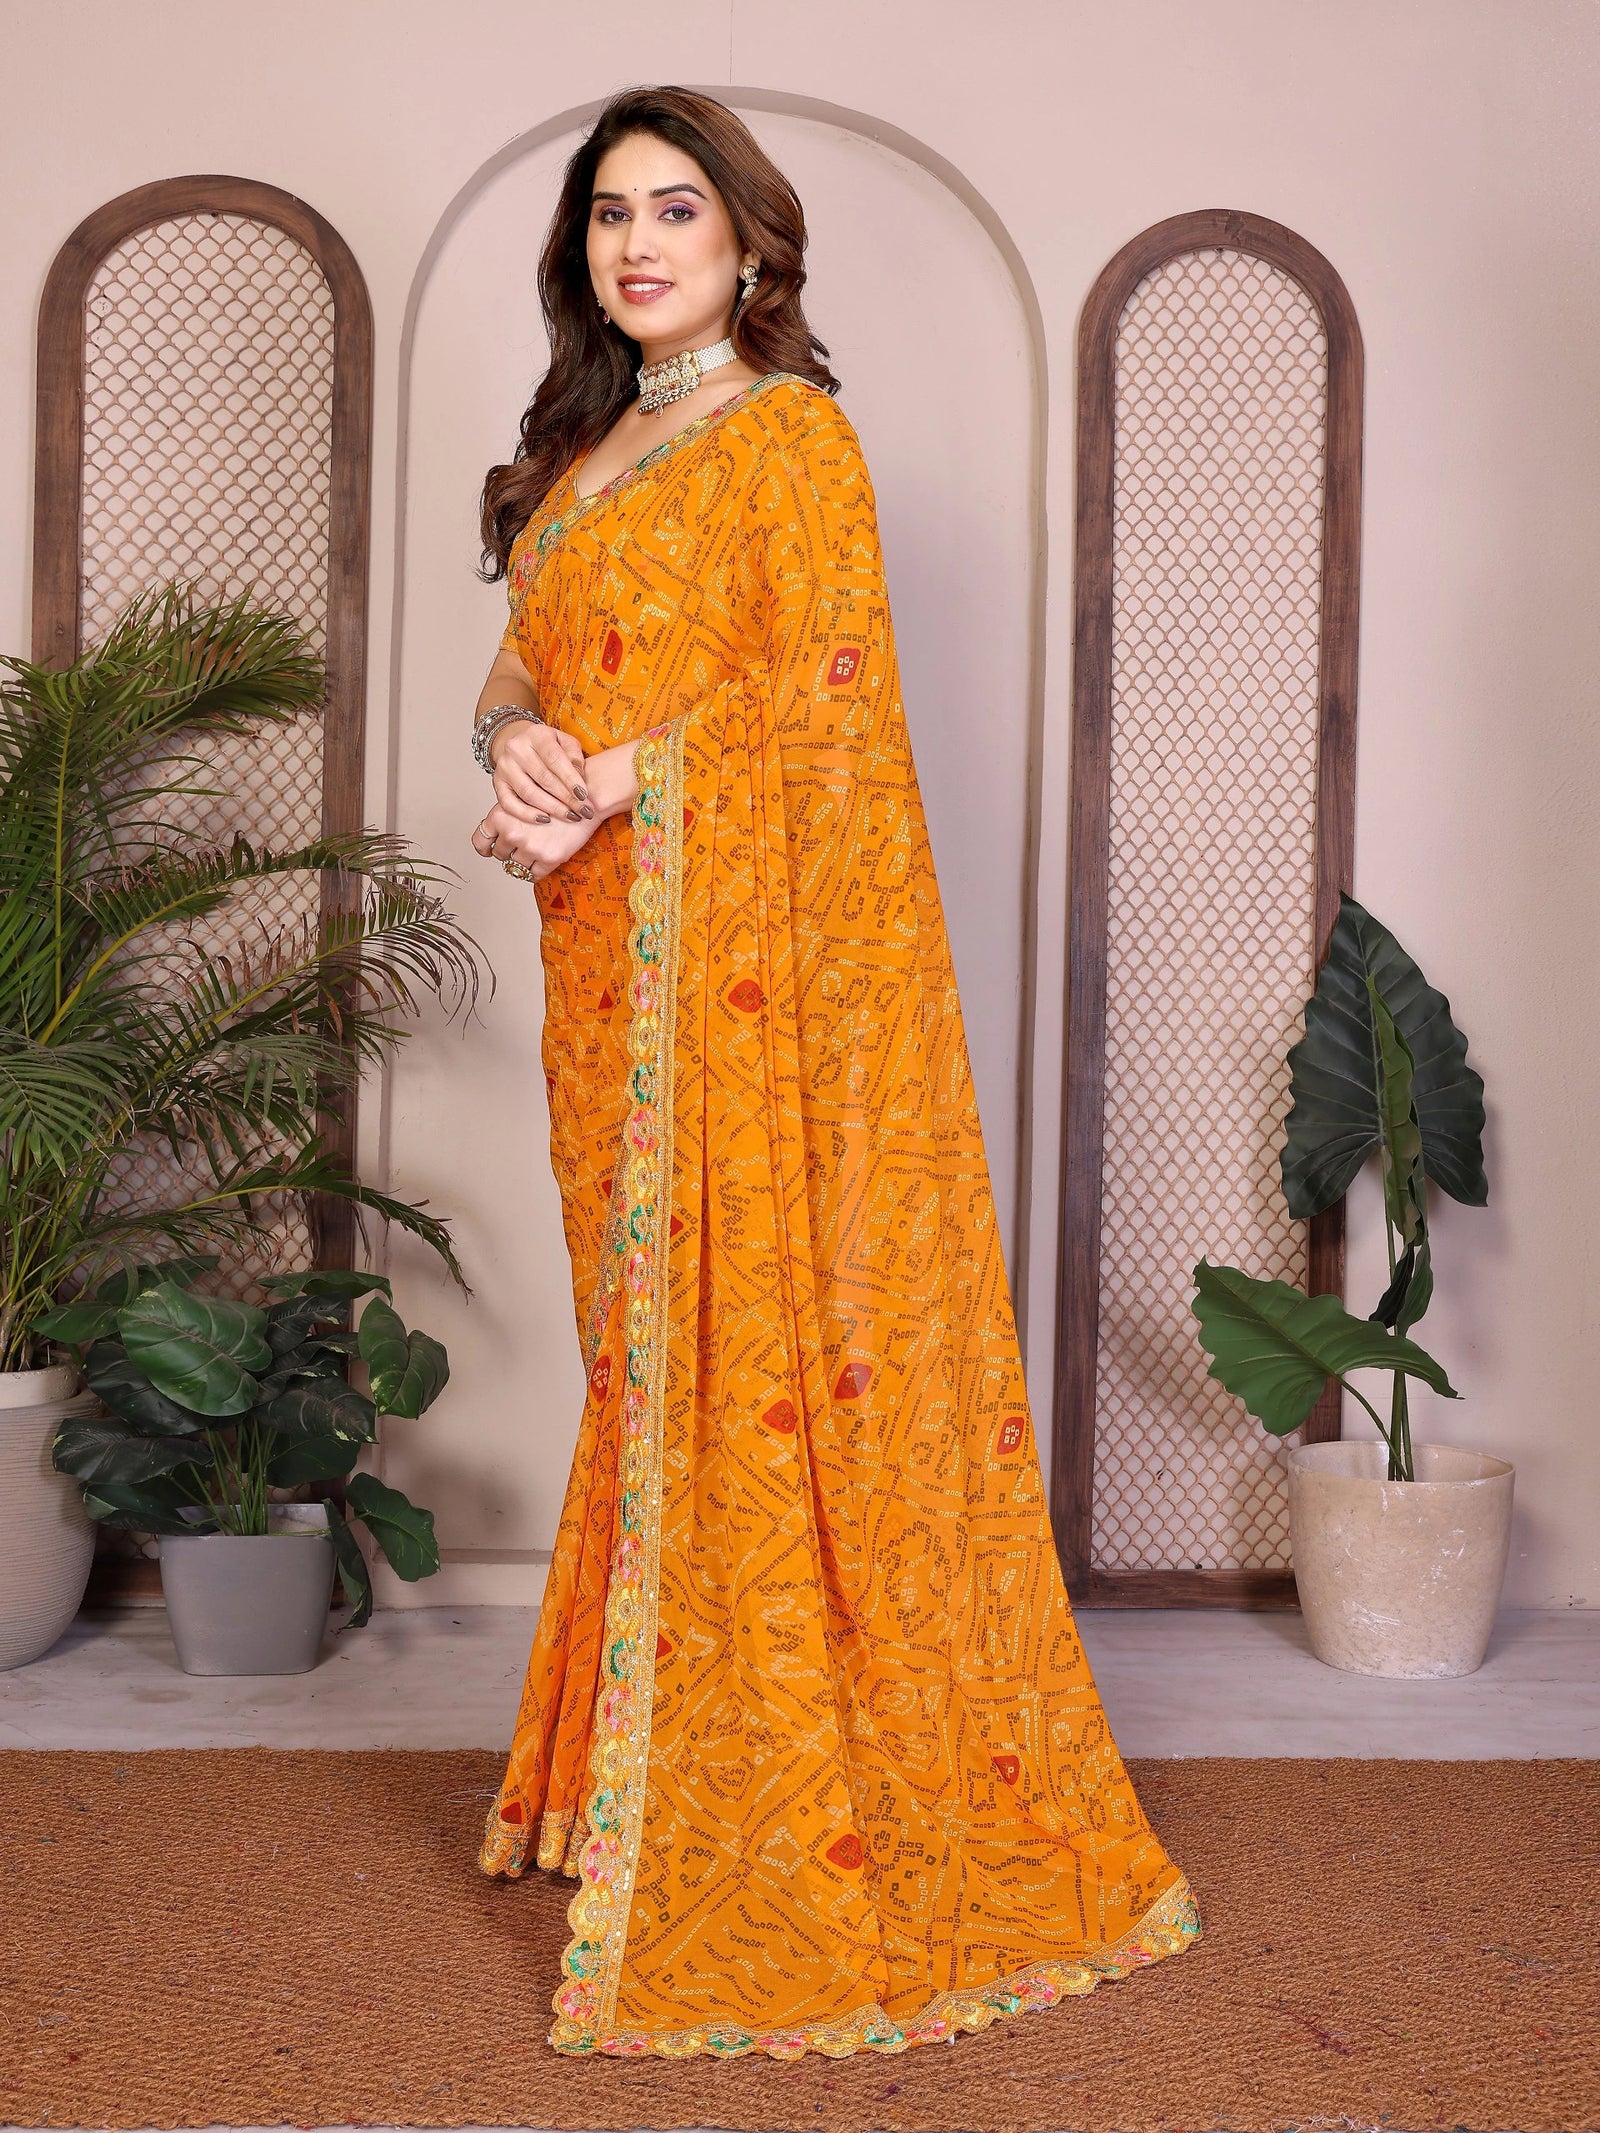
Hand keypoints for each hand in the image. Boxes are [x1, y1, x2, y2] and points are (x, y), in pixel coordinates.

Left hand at [470, 800, 593, 881]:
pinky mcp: (548, 858)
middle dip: (508, 852)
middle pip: (499, 854)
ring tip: (534, 851)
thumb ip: (508, 814)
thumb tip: (498, 833)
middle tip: (521, 845)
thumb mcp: (524, 797)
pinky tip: (542, 861)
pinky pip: (533, 876)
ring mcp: (530, 847)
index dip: (485, 848)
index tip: (490, 850)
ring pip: (514, 867)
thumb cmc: (557, 794)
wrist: (586, 798)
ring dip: (522, 862)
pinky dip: (535, 872)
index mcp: (501, 815)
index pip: (480, 841)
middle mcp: (512, 832)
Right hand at [491, 719, 592, 825]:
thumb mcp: (565, 743)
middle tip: (584, 811)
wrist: (520, 745)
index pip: (555, 759)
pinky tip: (545, 819)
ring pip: (529, 793)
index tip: (584, 796)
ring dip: (552, 808)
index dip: (571, 779)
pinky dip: (527, 815)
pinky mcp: (497, 783)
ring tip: (571, 816)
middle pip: (543, 778)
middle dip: (566, 798)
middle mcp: (516, 749)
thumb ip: (574, 757)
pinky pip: (509, 804)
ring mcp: (504, 766)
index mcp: (536, 735)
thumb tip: (580, 781)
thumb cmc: (548, 747)